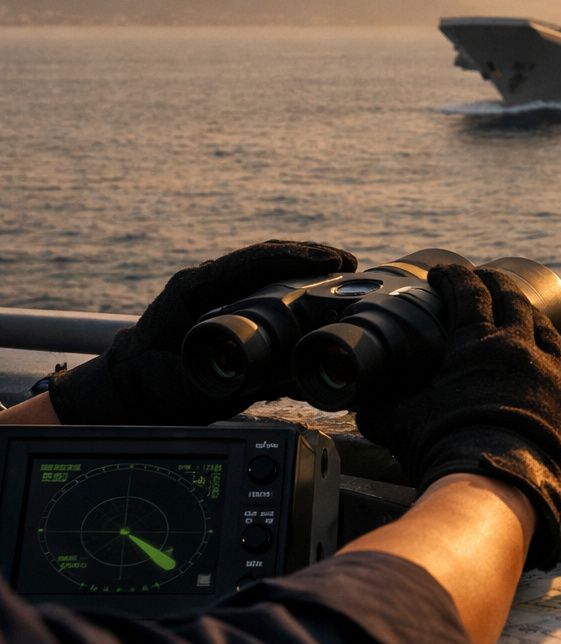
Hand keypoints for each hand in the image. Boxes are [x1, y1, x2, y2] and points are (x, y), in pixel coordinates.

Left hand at [48, 240, 357, 424]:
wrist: (128, 387)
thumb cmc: (153, 383)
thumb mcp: (194, 383)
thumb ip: (236, 380)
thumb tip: (289, 379)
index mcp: (196, 288)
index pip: (252, 261)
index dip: (296, 258)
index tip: (331, 261)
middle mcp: (208, 283)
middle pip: (266, 257)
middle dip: (309, 256)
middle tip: (349, 263)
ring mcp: (216, 292)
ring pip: (266, 268)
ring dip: (305, 267)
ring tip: (342, 271)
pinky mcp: (224, 305)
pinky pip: (262, 285)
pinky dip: (293, 283)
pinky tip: (319, 291)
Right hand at [356, 264, 560, 569]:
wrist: (496, 486)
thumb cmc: (443, 448)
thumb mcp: (397, 423)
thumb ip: (379, 405)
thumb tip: (361, 402)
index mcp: (476, 343)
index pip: (466, 292)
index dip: (453, 276)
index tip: (443, 271)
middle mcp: (518, 349)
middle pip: (512, 299)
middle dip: (496, 284)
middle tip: (484, 279)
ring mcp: (551, 373)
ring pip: (547, 330)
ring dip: (532, 318)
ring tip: (522, 315)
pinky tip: (557, 366)